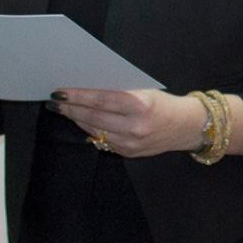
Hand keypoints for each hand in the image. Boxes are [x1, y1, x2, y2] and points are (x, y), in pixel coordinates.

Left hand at [50, 88, 207, 157]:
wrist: (187, 127)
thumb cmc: (164, 103)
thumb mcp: (145, 92)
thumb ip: (119, 92)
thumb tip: (86, 89)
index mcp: (141, 106)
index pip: (101, 100)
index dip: (78, 96)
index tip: (59, 92)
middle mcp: (135, 127)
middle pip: (93, 117)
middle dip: (70, 108)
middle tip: (54, 101)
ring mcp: (130, 143)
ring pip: (93, 129)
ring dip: (77, 119)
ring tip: (64, 109)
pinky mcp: (128, 153)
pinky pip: (101, 140)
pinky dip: (90, 129)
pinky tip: (82, 121)